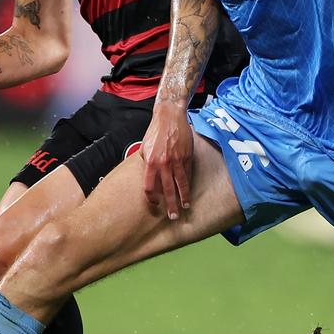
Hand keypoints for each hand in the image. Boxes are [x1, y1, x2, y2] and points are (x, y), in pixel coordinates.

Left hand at [141, 100, 193, 219]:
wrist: (170, 116)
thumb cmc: (155, 131)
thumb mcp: (145, 147)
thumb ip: (146, 163)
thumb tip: (148, 175)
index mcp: (150, 162)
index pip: (149, 186)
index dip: (151, 197)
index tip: (155, 204)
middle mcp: (163, 163)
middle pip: (167, 189)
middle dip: (170, 204)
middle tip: (173, 216)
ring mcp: (177, 160)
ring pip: (181, 183)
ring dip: (183, 197)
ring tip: (185, 207)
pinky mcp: (187, 156)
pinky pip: (188, 173)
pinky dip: (188, 183)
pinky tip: (189, 191)